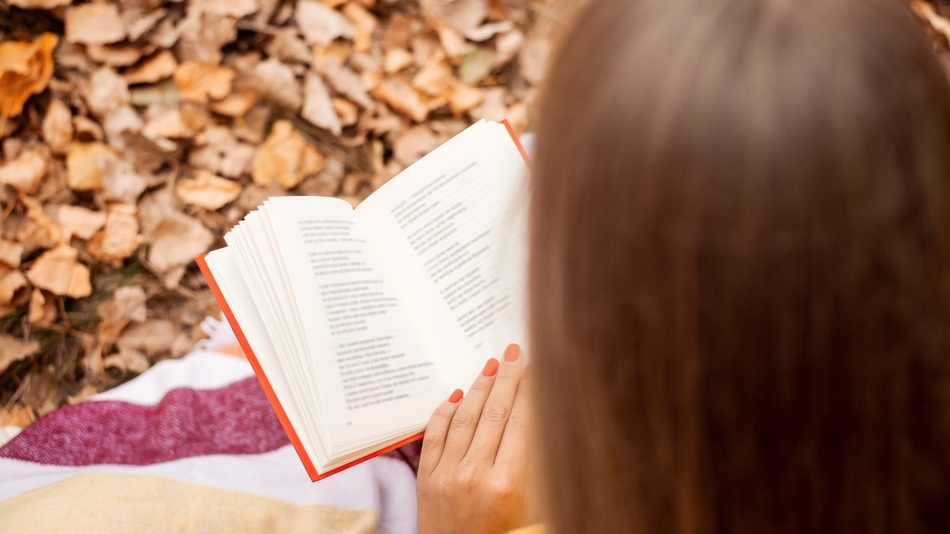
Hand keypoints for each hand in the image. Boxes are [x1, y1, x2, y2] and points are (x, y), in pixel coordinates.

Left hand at [417, 344, 533, 533]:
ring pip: (464, 417)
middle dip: (507, 377)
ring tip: (492, 365)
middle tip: (514, 351)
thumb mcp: (529, 506)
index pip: (521, 422)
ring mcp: (447, 475)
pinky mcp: (427, 479)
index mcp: (507, 483)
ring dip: (479, 386)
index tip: (535, 367)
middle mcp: (475, 475)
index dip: (529, 390)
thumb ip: (532, 464)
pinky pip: (435, 434)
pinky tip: (458, 393)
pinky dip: (446, 410)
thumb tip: (538, 419)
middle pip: (495, 412)